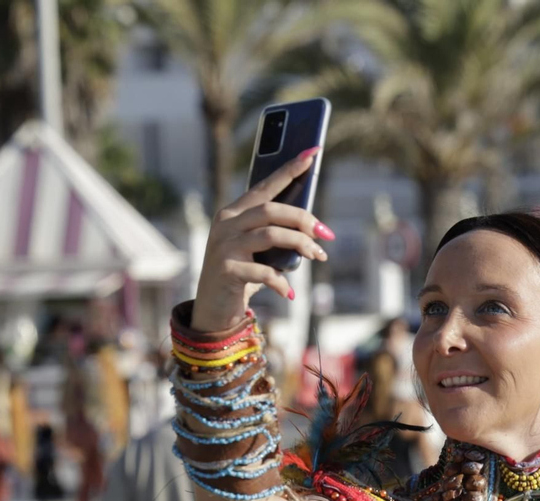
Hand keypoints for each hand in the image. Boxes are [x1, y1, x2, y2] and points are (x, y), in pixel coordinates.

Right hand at [191, 148, 335, 332]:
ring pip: (270, 234)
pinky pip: (263, 271)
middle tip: (327, 234)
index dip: (290, 168)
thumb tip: (314, 227)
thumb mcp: (258, 250)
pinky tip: (289, 293)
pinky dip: (281, 282)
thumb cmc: (242, 274)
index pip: (265, 185)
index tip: (313, 152)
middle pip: (271, 210)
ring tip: (319, 256)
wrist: (213, 308)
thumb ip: (275, 234)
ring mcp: (224, 245)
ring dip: (301, 245)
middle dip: (304, 219)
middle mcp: (226, 223)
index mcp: (234, 212)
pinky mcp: (226, 270)